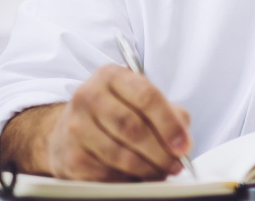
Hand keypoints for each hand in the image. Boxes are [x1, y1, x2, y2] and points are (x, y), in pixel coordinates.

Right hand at [46, 65, 191, 180]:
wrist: (71, 129)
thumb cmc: (116, 111)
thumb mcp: (142, 100)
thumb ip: (170, 113)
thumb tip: (182, 142)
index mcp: (111, 76)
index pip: (146, 97)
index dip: (169, 124)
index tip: (183, 146)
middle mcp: (89, 96)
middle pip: (132, 128)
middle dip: (160, 151)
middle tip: (176, 164)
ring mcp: (75, 126)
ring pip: (119, 154)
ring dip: (147, 168)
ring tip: (162, 172)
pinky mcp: (71, 155)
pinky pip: (106, 173)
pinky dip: (128, 179)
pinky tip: (139, 177)